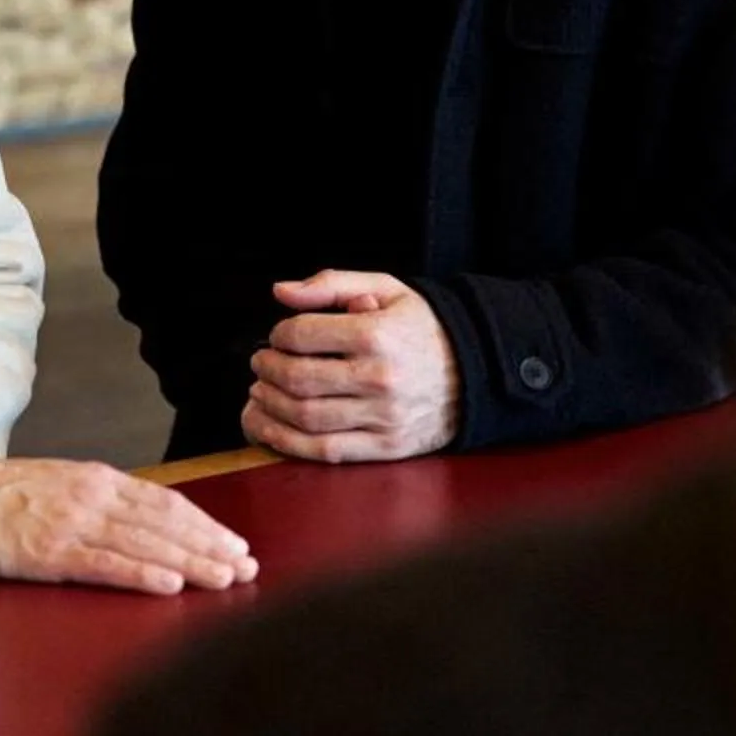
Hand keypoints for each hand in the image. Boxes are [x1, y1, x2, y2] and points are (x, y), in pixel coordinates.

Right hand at [0, 459, 257, 594]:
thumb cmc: (6, 494)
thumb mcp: (63, 484)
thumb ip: (103, 499)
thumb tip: (147, 517)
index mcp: (100, 478)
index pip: (166, 502)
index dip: (204, 523)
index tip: (234, 542)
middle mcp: (95, 496)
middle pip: (166, 522)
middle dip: (210, 544)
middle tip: (246, 565)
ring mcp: (75, 522)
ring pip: (146, 543)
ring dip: (190, 562)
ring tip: (224, 578)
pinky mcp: (52, 551)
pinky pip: (105, 564)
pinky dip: (142, 574)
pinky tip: (171, 585)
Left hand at [244, 269, 458, 462]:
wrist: (476, 371)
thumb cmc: (422, 327)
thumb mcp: (386, 289)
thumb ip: (331, 284)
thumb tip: (281, 292)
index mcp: (378, 335)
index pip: (303, 335)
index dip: (278, 335)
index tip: (277, 336)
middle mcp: (380, 378)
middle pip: (299, 379)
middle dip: (268, 371)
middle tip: (261, 364)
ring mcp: (383, 417)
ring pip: (305, 418)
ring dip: (269, 407)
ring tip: (258, 394)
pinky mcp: (386, 447)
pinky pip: (324, 451)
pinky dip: (285, 442)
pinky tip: (268, 427)